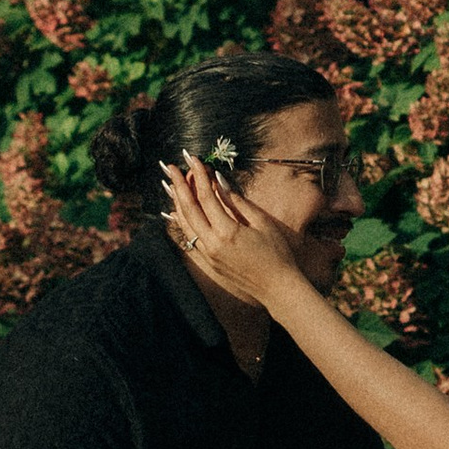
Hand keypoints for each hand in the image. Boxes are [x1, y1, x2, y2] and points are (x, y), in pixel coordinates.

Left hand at [163, 155, 311, 307]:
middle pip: (188, 209)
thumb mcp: (261, 222)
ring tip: (173, 184)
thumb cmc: (276, 253)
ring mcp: (208, 254)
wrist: (277, 288)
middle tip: (171, 167)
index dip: (199, 175)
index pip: (206, 197)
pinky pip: (190, 237)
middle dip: (179, 185)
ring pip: (185, 224)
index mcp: (227, 232)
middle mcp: (212, 244)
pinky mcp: (209, 261)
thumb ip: (237, 201)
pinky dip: (183, 221)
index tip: (194, 160)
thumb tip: (220, 181)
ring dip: (178, 202)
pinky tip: (179, 210)